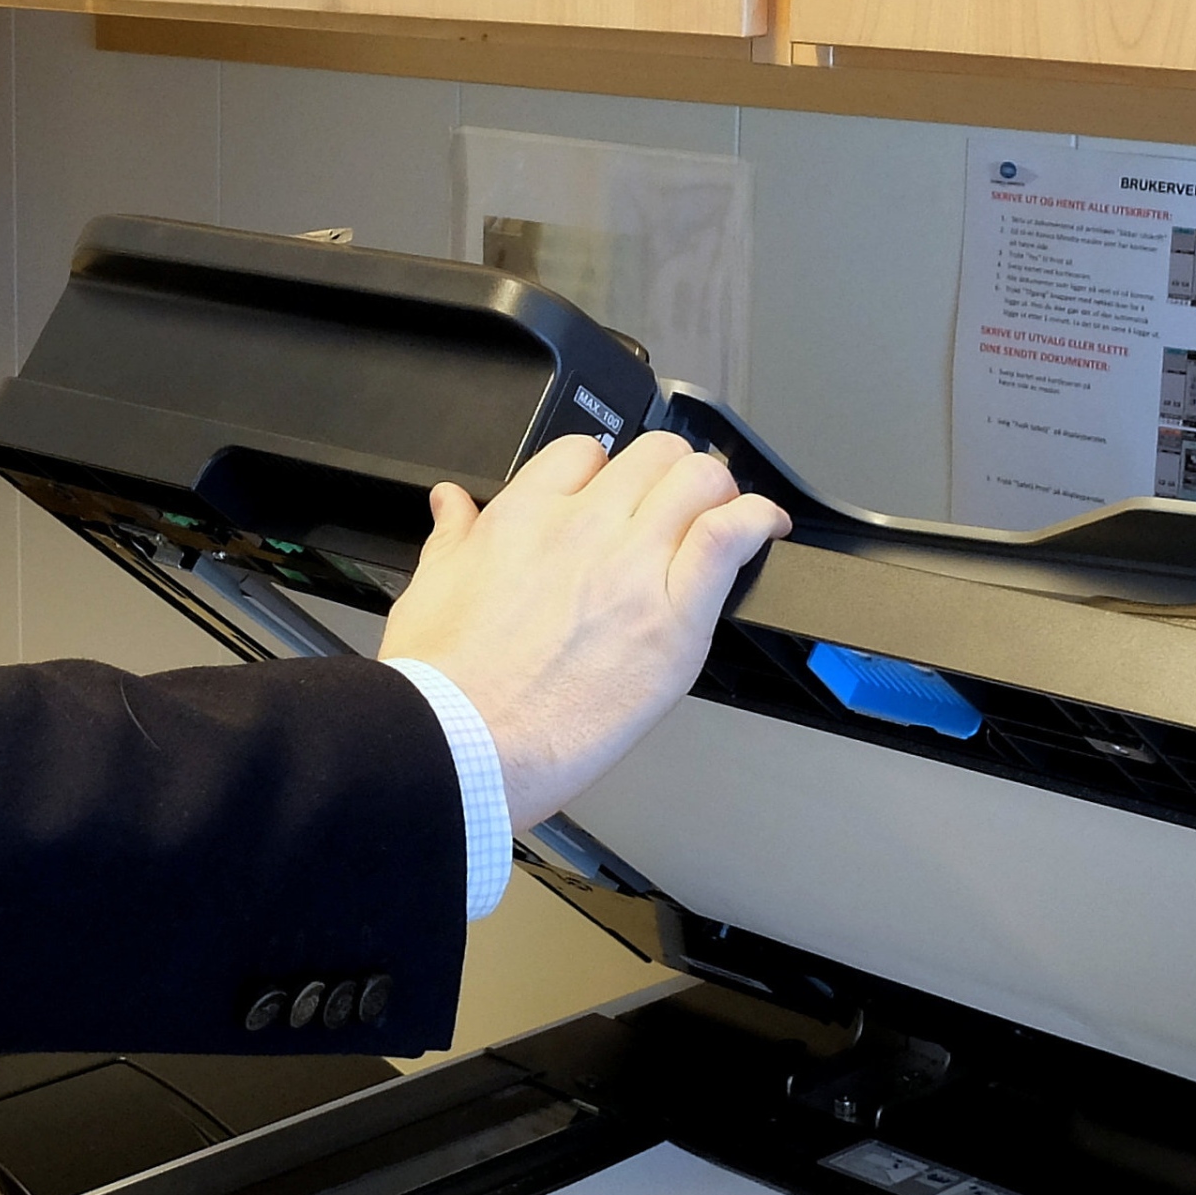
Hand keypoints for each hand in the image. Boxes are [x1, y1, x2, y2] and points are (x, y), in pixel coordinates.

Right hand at [381, 430, 789, 827]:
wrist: (462, 743)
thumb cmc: (442, 682)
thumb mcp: (430, 587)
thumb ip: (452, 535)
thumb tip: (452, 502)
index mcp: (523, 516)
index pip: (585, 452)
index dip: (606, 471)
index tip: (616, 497)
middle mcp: (583, 527)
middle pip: (654, 454)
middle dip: (670, 475)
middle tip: (678, 506)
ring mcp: (633, 568)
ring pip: (701, 481)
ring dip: (717, 493)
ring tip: (724, 518)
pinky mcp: (674, 619)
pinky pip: (730, 538)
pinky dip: (758, 521)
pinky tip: (765, 529)